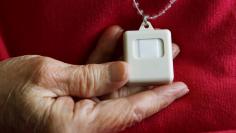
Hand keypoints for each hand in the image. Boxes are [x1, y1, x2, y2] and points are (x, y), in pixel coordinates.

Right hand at [0, 26, 188, 132]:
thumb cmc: (5, 89)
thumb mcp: (47, 75)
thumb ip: (90, 77)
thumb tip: (124, 73)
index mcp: (76, 125)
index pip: (129, 111)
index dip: (158, 98)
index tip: (179, 87)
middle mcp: (82, 125)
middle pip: (126, 100)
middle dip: (147, 77)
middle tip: (167, 57)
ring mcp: (80, 115)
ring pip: (114, 90)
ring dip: (128, 66)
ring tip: (140, 43)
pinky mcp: (76, 103)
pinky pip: (98, 84)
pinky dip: (105, 64)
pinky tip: (112, 44)